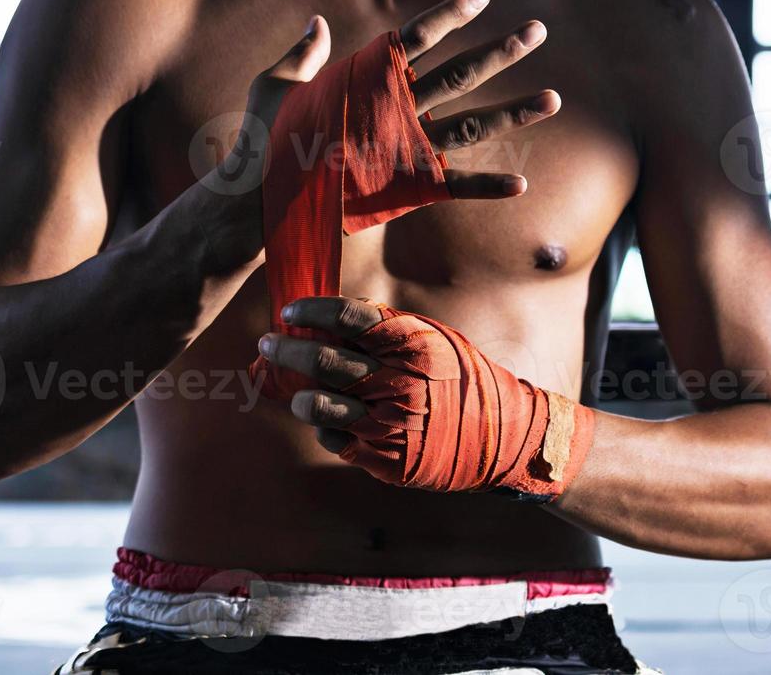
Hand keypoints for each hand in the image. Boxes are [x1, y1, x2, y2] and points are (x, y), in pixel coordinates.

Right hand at [224, 0, 559, 200]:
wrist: (259, 200)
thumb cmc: (263, 140)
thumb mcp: (274, 85)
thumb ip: (303, 53)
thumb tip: (318, 22)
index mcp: (366, 78)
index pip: (418, 36)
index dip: (451, 14)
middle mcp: (395, 108)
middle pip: (460, 72)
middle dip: (502, 51)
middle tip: (539, 31)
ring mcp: (404, 147)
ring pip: (471, 125)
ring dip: (514, 112)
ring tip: (554, 99)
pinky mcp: (404, 187)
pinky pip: (454, 187)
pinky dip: (487, 187)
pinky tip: (522, 185)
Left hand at [258, 294, 595, 499]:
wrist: (503, 436)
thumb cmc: (462, 379)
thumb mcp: (434, 341)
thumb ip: (387, 330)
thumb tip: (331, 317)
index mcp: (412, 344)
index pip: (347, 319)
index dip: (311, 311)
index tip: (289, 310)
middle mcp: (399, 382)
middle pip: (324, 361)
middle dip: (287, 350)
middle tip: (267, 344)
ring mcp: (391, 424)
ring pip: (322, 407)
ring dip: (300, 396)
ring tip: (295, 390)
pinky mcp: (388, 460)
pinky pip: (340, 441)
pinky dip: (329, 429)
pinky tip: (330, 421)